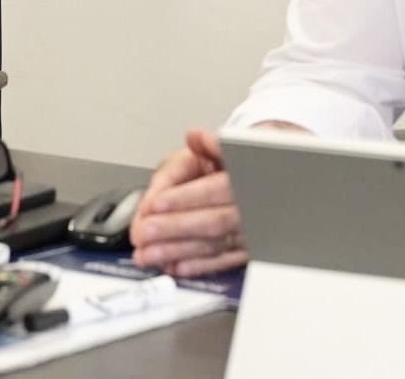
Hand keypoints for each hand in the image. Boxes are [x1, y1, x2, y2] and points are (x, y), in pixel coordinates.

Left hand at [130, 128, 246, 276]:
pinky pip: (221, 262)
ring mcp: (250, 231)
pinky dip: (197, 267)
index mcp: (246, 177)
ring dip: (178, 251)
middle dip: (174, 228)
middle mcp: (251, 206)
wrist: (261, 183)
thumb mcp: (218, 147)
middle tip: (144, 232)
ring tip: (147, 254)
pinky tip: (174, 267)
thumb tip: (195, 136)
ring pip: (214, 244)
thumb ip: (205, 144)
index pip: (215, 188)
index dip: (184, 197)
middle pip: (213, 221)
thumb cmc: (231, 167)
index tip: (155, 203)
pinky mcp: (245, 250)